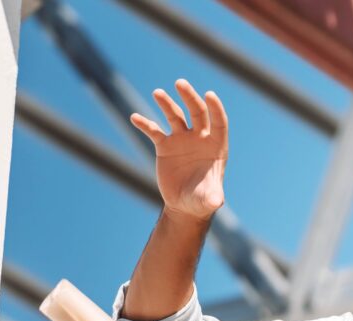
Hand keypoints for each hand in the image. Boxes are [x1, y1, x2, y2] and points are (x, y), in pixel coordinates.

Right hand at [129, 79, 228, 221]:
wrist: (185, 204)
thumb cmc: (202, 200)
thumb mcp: (208, 199)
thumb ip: (213, 197)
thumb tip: (217, 202)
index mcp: (216, 146)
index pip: (218, 122)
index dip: (215, 109)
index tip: (210, 94)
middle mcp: (200, 138)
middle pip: (196, 111)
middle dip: (189, 97)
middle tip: (180, 83)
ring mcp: (182, 139)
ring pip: (175, 116)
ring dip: (166, 103)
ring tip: (158, 92)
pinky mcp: (165, 146)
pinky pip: (154, 131)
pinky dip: (145, 124)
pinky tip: (135, 117)